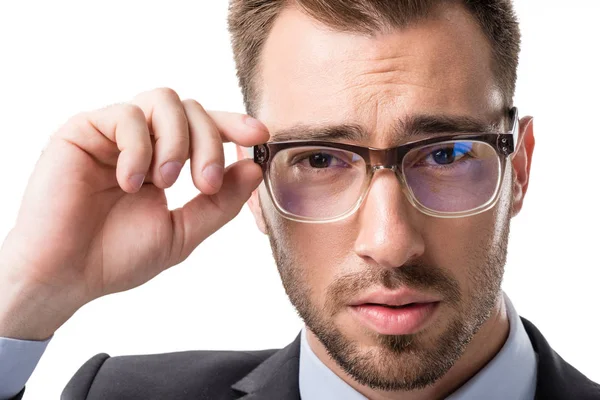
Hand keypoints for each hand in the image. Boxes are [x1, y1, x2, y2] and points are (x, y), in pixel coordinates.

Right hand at [0, 88, 268, 339]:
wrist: (64, 276)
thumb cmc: (117, 257)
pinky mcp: (84, 130)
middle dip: (208, 144)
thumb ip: (220, 202)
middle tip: (203, 184)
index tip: (259, 135)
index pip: (206, 128)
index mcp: (166, 161)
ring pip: (163, 100)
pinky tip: (129, 183)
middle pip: (192, 109)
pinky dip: (138, 148)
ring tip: (164, 183)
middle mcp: (143, 141)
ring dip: (175, 141)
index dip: (234, 125)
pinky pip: (125, 115)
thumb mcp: (183, 232)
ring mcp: (114, 134)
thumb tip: (253, 168)